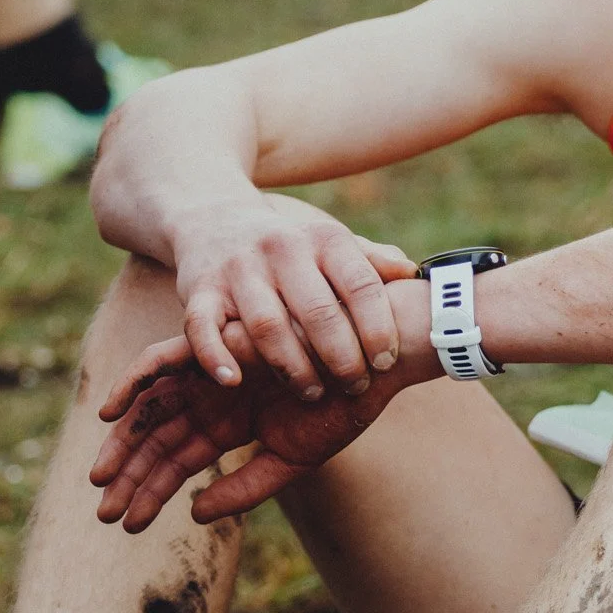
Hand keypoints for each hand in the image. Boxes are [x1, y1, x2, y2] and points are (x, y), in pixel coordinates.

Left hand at [92, 281, 432, 528]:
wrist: (370, 360)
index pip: (181, 462)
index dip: (152, 493)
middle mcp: (214, 399)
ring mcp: (210, 372)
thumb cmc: (342, 408)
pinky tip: (111, 414)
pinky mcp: (211, 345)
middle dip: (129, 476)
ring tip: (100, 478)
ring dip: (124, 441)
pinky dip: (133, 383)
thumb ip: (245, 488)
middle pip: (158, 440)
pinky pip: (159, 361)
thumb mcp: (291, 460)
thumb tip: (194, 513)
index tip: (128, 524)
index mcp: (233, 424)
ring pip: (152, 409)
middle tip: (102, 512)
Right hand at [148, 195, 415, 401]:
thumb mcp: (331, 246)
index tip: (386, 362)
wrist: (213, 219)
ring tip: (313, 392)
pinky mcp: (198, 289)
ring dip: (293, 366)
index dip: (378, 327)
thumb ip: (371, 262)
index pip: (359, 284)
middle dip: (341, 356)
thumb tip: (413, 274)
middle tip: (354, 386)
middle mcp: (281, 248)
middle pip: (317, 311)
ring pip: (267, 325)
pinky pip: (202, 326)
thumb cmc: (291, 249)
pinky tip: (233, 381)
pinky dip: (216, 356)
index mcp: (323, 240)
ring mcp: (238, 269)